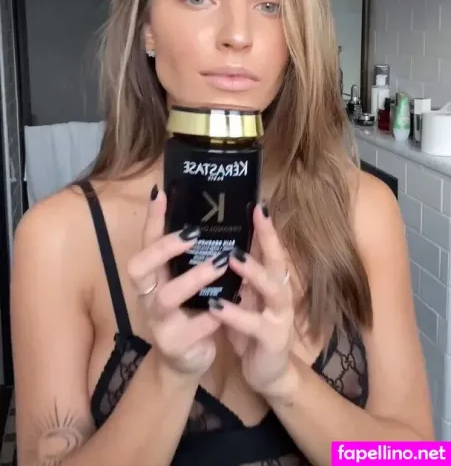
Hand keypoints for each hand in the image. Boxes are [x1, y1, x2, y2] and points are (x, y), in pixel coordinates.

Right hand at [127, 186, 228, 378]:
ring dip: (193, 278)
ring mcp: (158, 322)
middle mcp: (148, 296)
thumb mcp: (187, 281)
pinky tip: (223, 310)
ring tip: (220, 264)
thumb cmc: (190, 310)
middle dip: (164, 248)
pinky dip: (208, 318)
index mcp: (153, 276)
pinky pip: (190, 329)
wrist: (188, 360)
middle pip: (139, 267)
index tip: (162, 193)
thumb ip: (194, 256)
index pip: (146, 242)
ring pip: (166, 296)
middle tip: (193, 233)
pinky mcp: (174, 345)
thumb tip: (211, 214)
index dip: (152, 219)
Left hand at [208, 204, 294, 397]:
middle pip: (277, 260)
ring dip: (252, 271)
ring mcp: (279, 316)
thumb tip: (223, 235)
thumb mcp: (245, 295)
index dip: (266, 225)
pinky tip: (216, 306)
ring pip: (271, 289)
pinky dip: (235, 313)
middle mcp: (280, 292)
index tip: (256, 201)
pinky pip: (253, 324)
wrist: (266, 373)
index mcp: (272, 279)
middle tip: (254, 214)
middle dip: (267, 237)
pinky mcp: (271, 340)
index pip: (270, 246)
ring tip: (232, 256)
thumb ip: (240, 270)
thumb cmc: (251, 327)